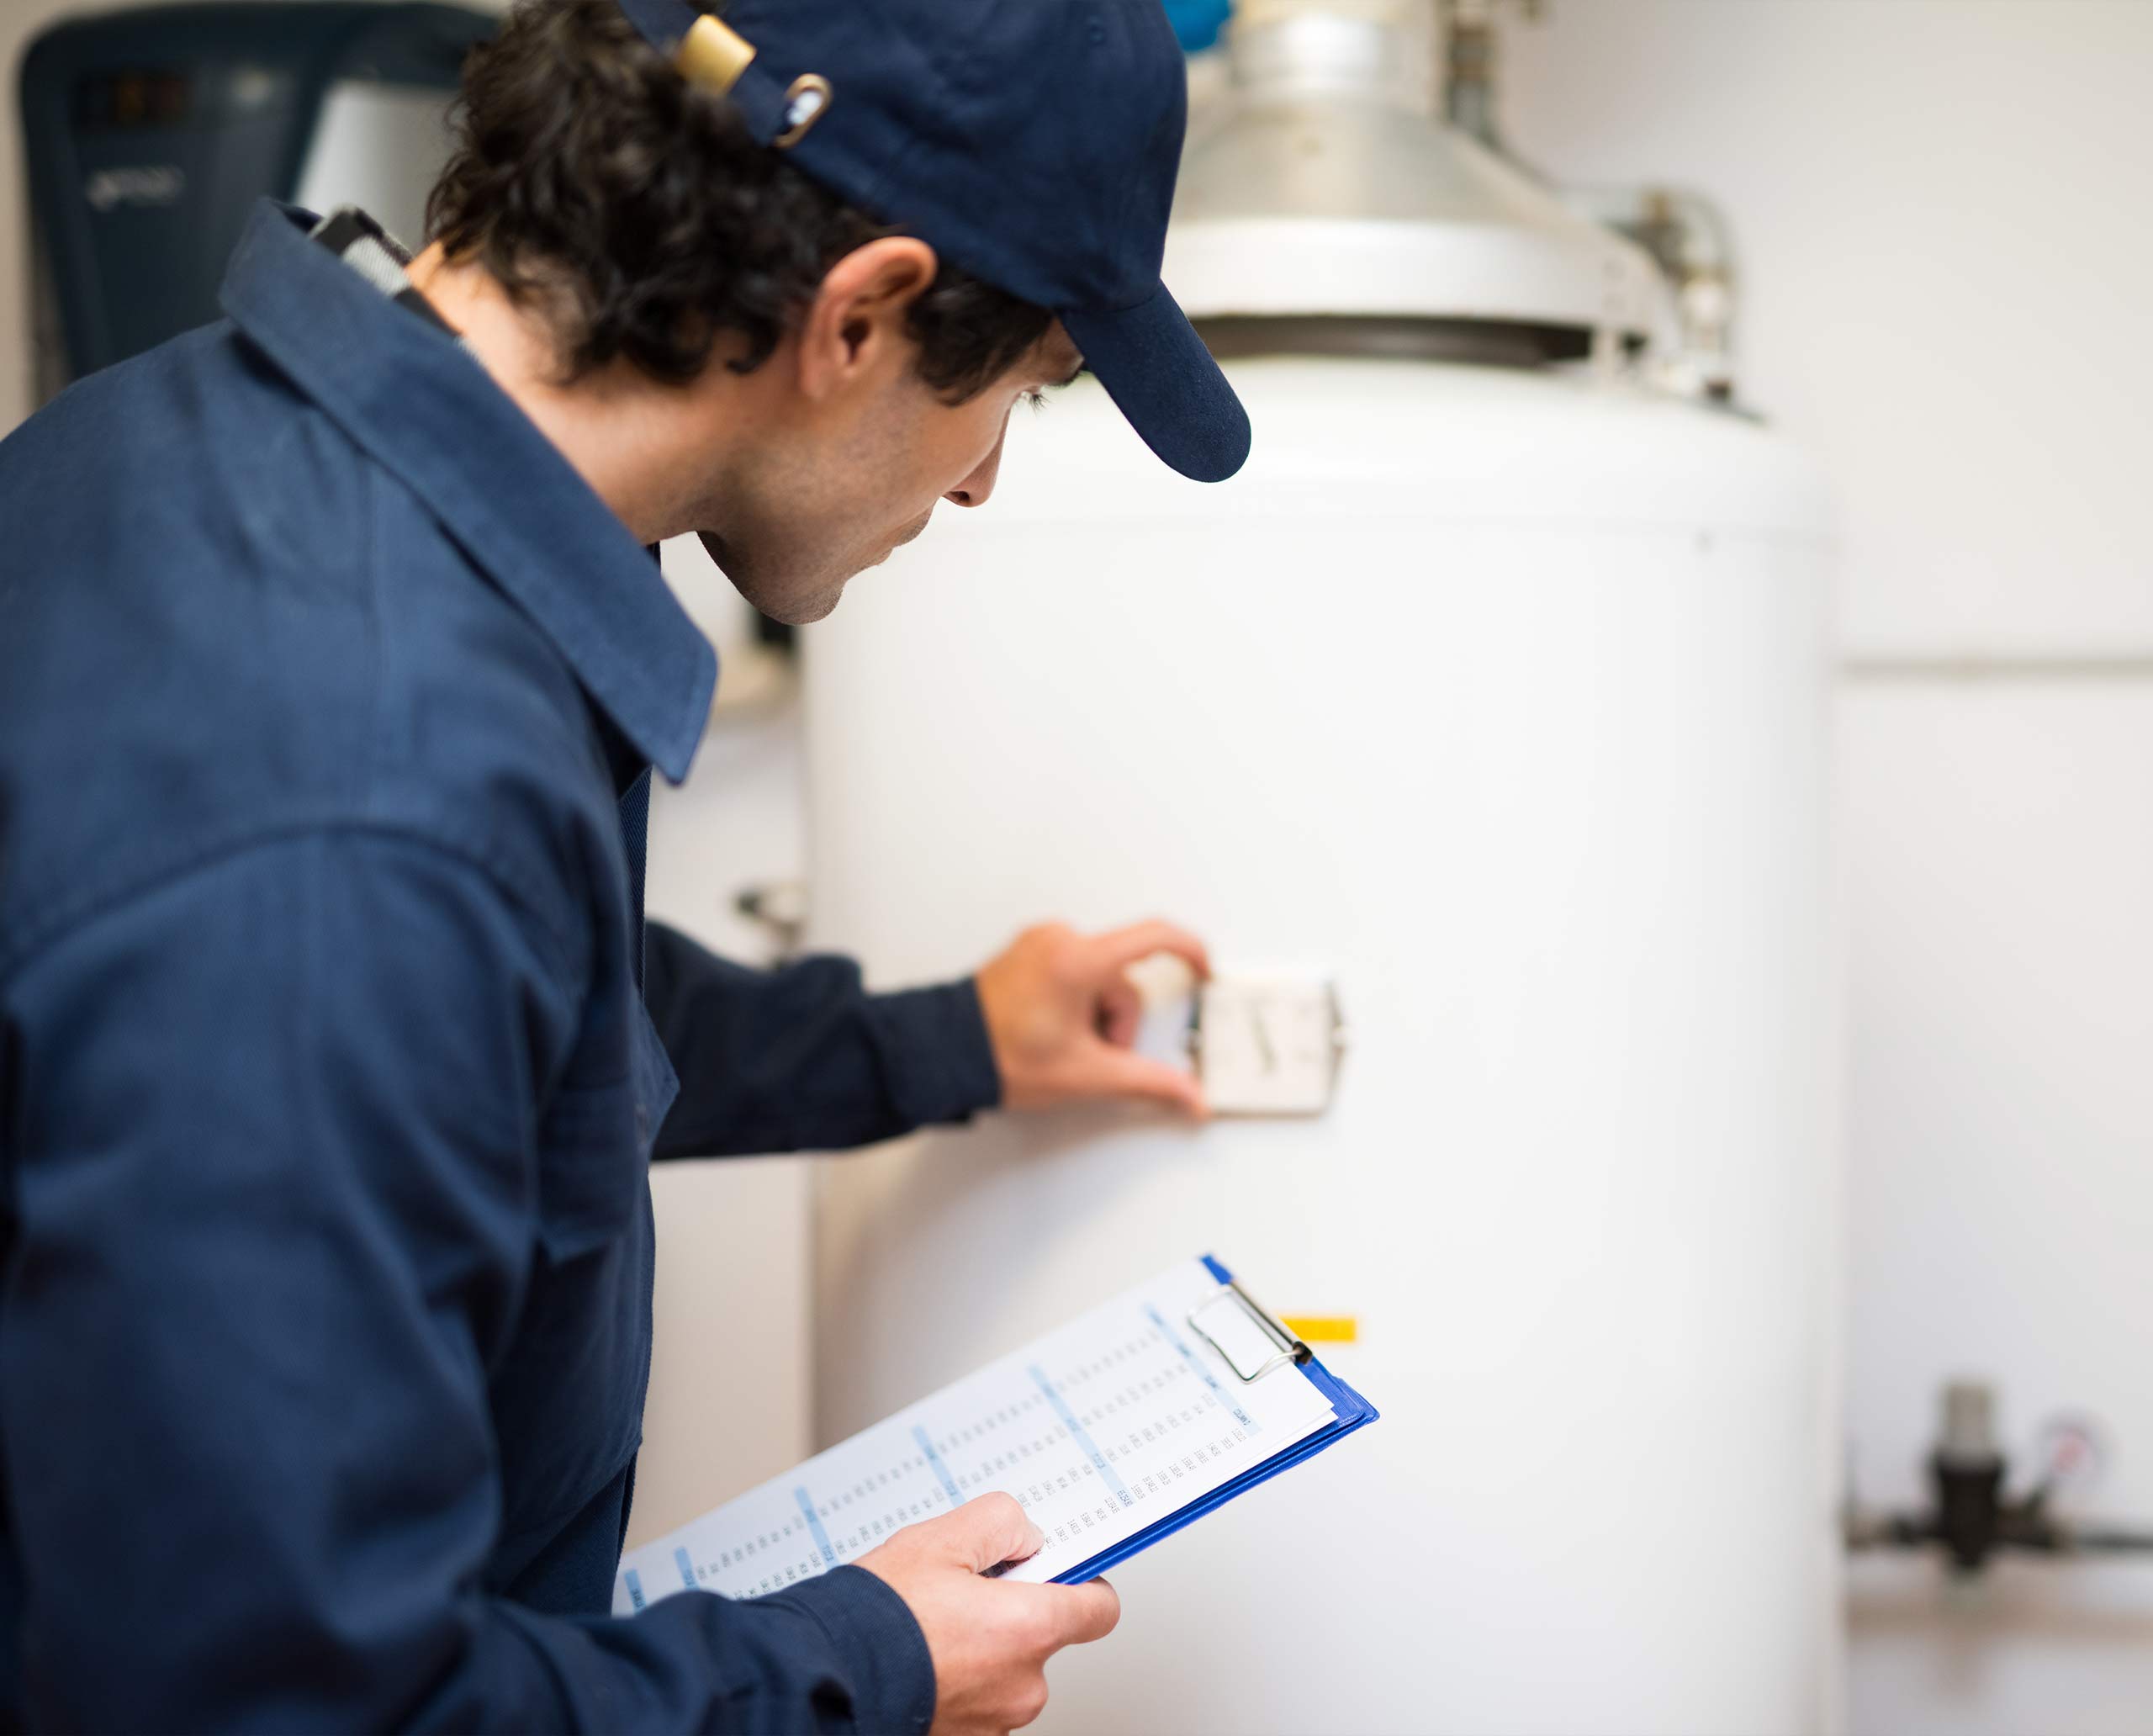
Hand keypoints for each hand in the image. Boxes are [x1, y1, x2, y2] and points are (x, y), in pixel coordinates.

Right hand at [857, 1493, 1120, 1734]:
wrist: (827, 1677)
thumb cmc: (879, 1616)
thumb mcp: (941, 1538)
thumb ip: (1000, 1523)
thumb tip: (1025, 1536)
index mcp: (1030, 1630)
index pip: (1098, 1609)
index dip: (1081, 1582)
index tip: (1058, 1569)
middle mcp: (1023, 1686)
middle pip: (1042, 1637)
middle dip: (1010, 1612)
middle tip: (963, 1592)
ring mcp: (994, 1722)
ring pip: (1005, 1670)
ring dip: (981, 1648)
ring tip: (931, 1626)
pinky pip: (977, 1698)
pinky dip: (958, 1678)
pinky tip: (922, 1657)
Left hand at [974, 921, 1210, 1117]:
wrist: (943, 1053)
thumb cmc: (1000, 1057)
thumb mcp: (1085, 1074)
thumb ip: (1148, 1082)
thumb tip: (1190, 1095)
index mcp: (1077, 959)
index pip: (1155, 937)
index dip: (1190, 952)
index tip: (1204, 971)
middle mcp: (1059, 938)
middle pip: (1122, 978)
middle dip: (1117, 1021)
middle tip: (1089, 1053)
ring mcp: (1040, 941)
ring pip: (1098, 977)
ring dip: (1095, 1013)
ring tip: (1061, 1043)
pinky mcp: (1028, 950)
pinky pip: (1074, 970)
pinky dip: (1075, 1000)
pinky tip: (1051, 1027)